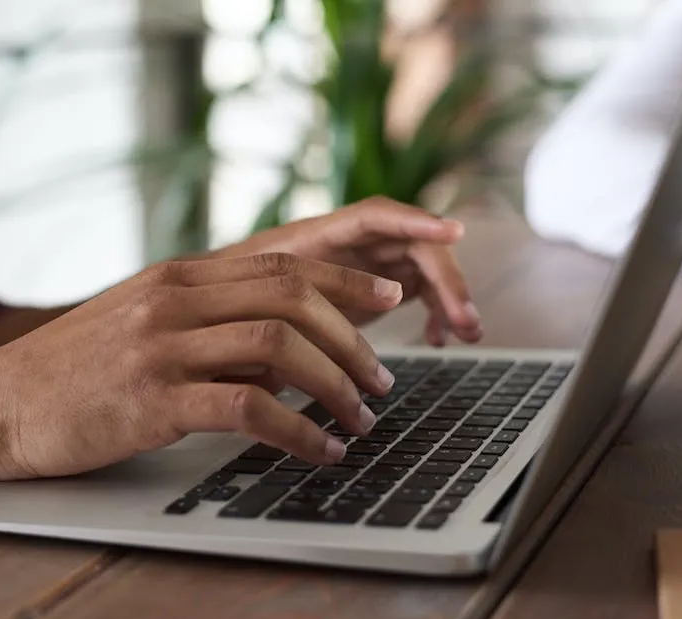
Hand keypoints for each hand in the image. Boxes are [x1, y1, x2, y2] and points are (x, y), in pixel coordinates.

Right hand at [0, 253, 402, 479]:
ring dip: (335, 385)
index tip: (388, 298)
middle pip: (293, 298)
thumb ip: (207, 325)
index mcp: (176, 277)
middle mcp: (174, 300)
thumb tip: (282, 352)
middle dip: (353, 339)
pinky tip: (320, 452)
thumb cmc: (70, 373)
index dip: (346, 279)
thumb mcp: (140, 326)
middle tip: (382, 380)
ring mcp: (161, 346)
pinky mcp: (150, 399)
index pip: (282, 264)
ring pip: (279, 347)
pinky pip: (248, 409)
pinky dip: (298, 431)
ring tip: (360, 419)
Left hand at [215, 196, 481, 346]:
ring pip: (422, 269)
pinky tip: (439, 339)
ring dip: (449, 297)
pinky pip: (416, 291)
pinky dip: (432, 312)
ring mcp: (363, 263)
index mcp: (316, 236)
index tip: (453, 234)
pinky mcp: (372, 287)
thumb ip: (278, 310)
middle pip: (412, 245)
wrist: (215, 310)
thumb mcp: (245, 307)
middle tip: (466, 320)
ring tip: (466, 333)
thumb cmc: (224, 302)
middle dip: (446, 279)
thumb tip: (307, 333)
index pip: (374, 216)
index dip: (415, 220)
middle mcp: (347, 243)